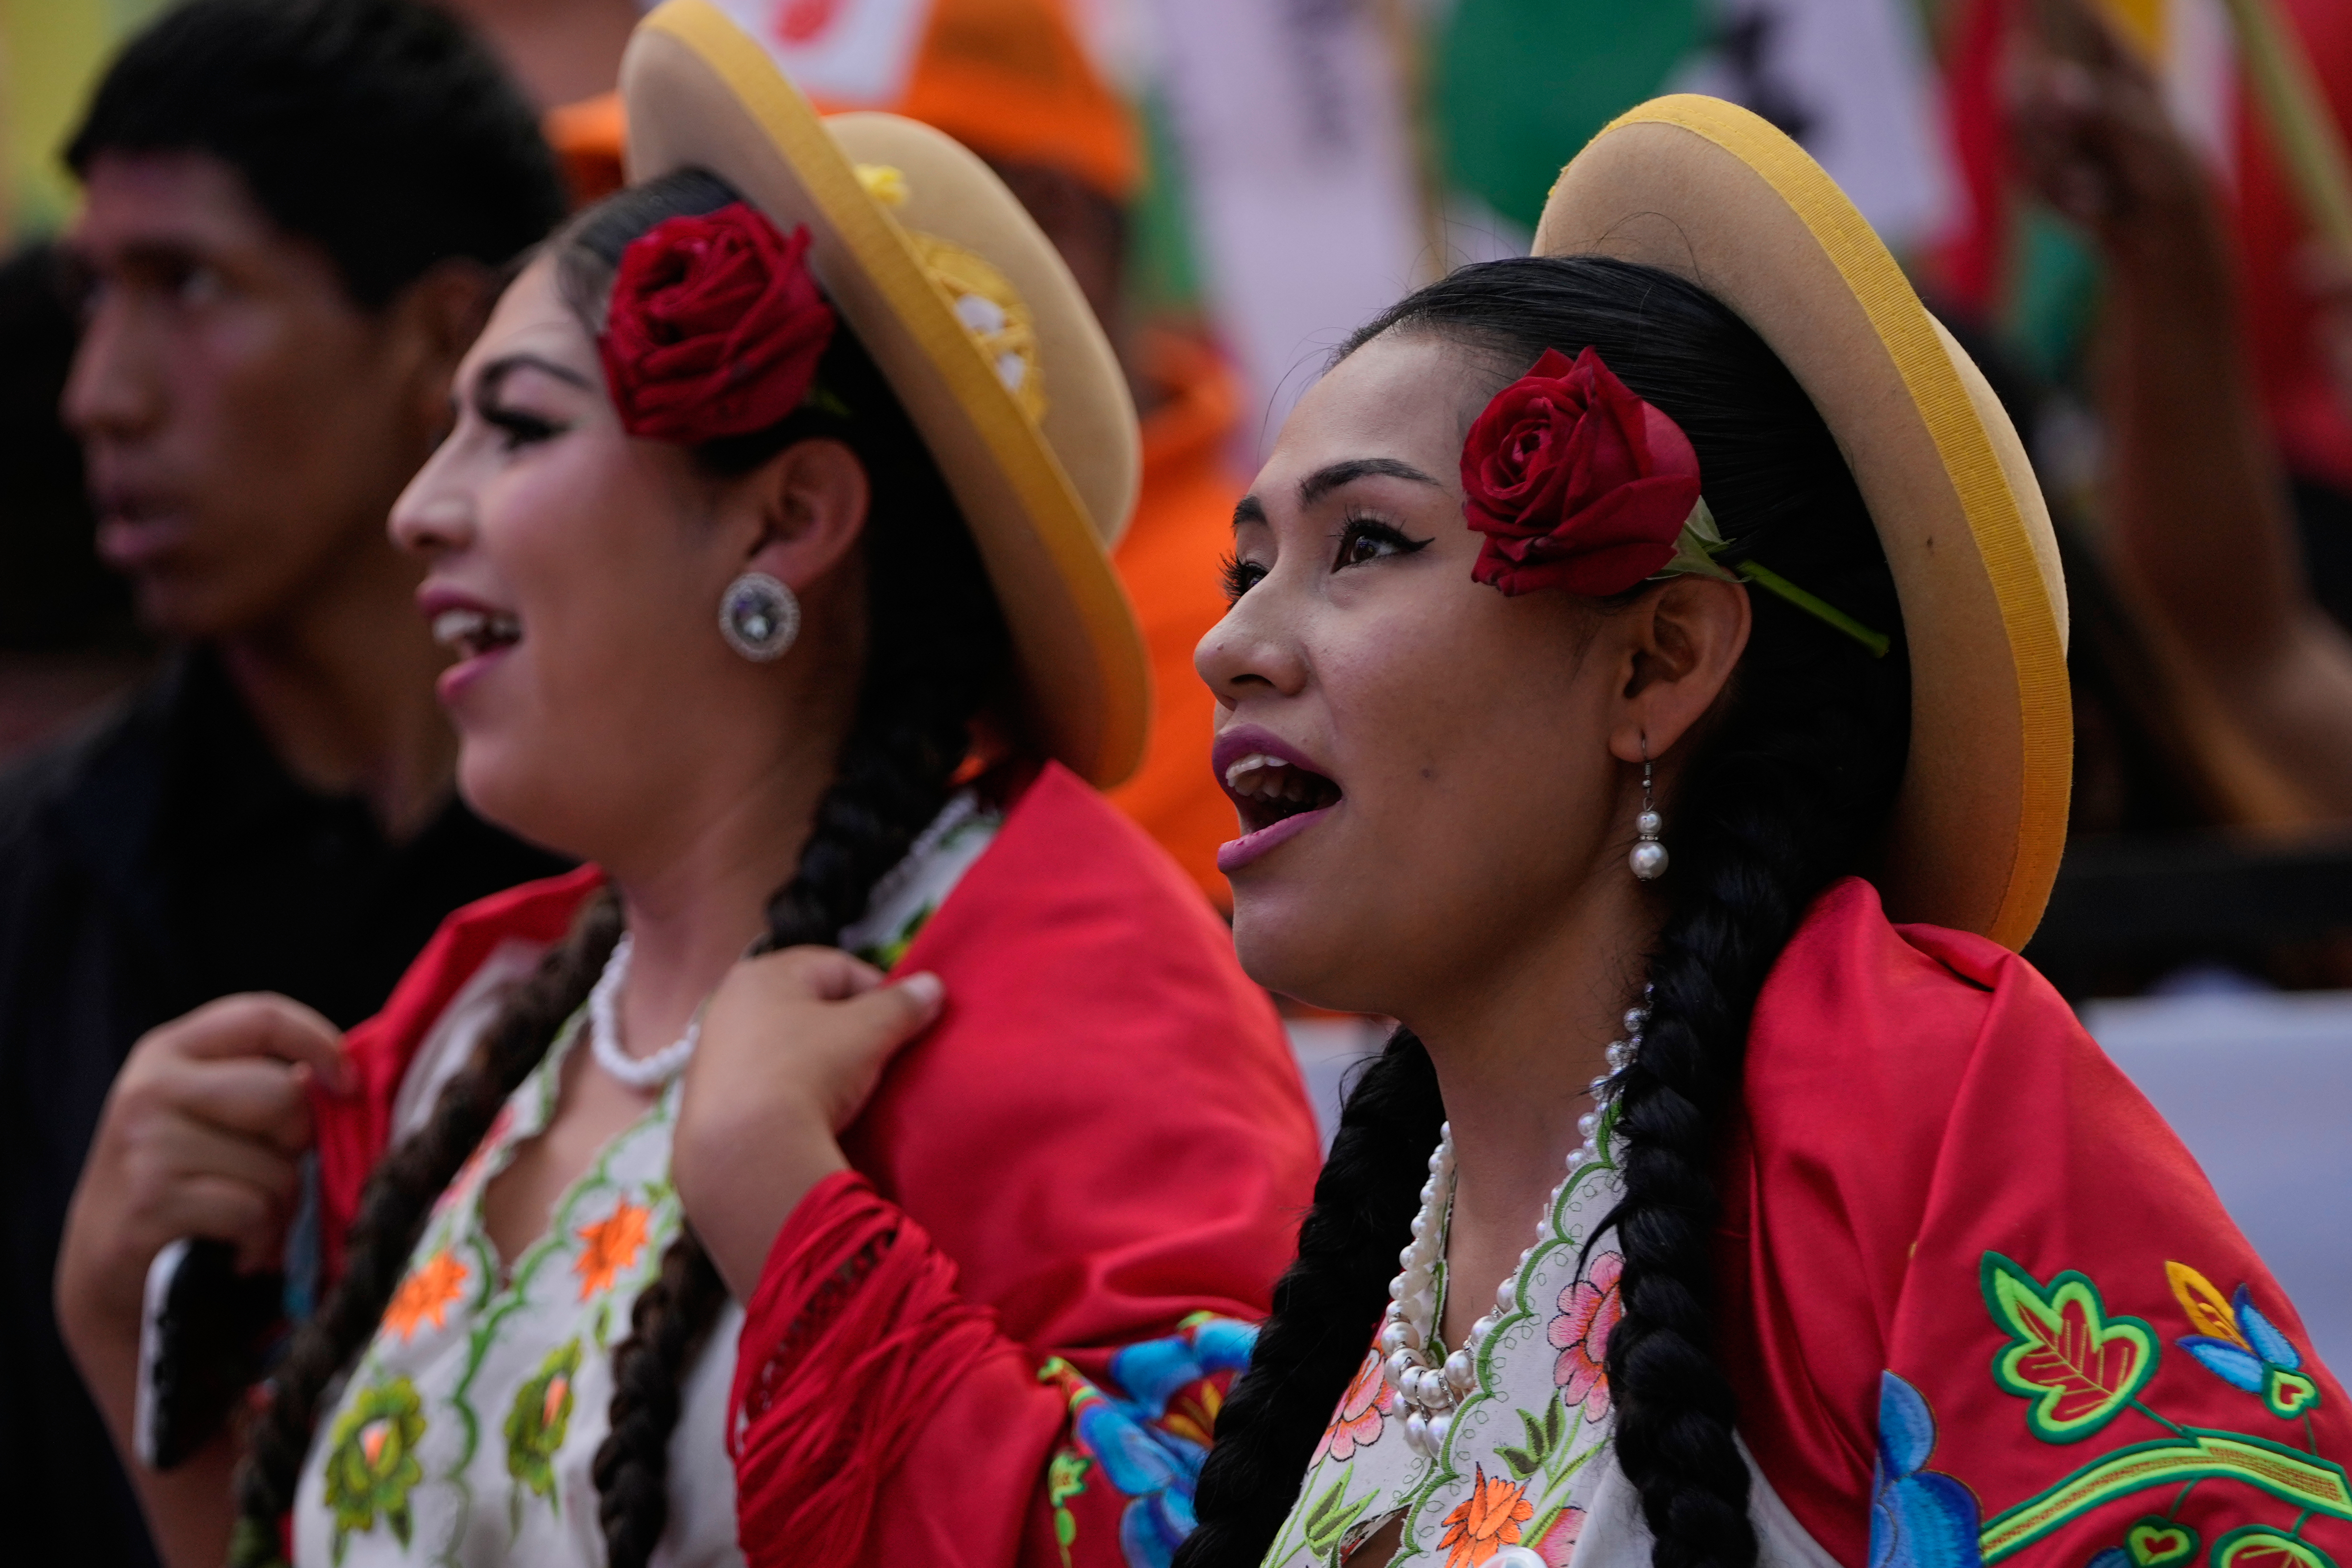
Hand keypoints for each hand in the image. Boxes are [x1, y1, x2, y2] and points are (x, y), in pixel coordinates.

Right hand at [56, 994, 346, 1369]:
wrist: (106, 1267)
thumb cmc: (183, 1182)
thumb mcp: (213, 1116)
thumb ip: (265, 1086)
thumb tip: (338, 1079)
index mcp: (169, 1051)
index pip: (260, 1015)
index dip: (317, 1042)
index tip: (346, 1084)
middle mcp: (150, 1087)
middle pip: (283, 1095)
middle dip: (299, 1145)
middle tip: (273, 1175)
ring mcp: (146, 1143)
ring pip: (276, 1165)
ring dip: (281, 1204)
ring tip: (247, 1219)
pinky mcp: (151, 1202)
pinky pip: (254, 1211)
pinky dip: (259, 1239)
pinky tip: (235, 1248)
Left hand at [672, 947, 943, 1297]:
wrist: (746, 1153)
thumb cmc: (809, 1071)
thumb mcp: (868, 1032)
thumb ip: (902, 1006)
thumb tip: (932, 986)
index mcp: (763, 974)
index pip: (838, 967)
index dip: (880, 992)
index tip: (903, 1024)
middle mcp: (728, 1004)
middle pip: (808, 1006)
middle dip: (847, 1027)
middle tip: (878, 1057)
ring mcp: (711, 1053)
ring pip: (783, 1046)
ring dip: (816, 1061)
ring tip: (847, 1091)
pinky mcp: (706, 1099)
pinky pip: (761, 1083)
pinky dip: (788, 1092)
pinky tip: (809, 1116)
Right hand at [2008, 0, 2219, 266]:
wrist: (2162, 234)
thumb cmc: (2171, 175)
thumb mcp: (2150, 137)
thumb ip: (2104, 108)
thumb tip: (2054, 84)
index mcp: (2113, 59)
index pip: (2070, 16)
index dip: (2042, 7)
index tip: (2023, 5)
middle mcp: (2075, 83)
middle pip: (2019, 79)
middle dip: (2036, 128)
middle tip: (2070, 160)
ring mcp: (2052, 122)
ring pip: (2015, 134)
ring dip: (2053, 172)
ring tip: (2097, 192)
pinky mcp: (2036, 158)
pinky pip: (2018, 171)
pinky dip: (2052, 195)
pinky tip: (2090, 205)